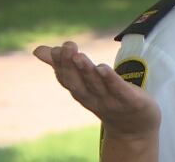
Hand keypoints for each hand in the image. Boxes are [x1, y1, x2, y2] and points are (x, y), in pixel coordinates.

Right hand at [33, 41, 160, 138]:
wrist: (136, 127)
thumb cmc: (108, 99)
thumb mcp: (87, 83)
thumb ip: (66, 66)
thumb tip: (38, 50)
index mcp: (82, 93)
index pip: (67, 80)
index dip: (60, 65)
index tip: (55, 49)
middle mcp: (94, 99)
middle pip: (78, 83)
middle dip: (70, 66)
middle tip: (66, 48)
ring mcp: (112, 101)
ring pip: (96, 85)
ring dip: (86, 71)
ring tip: (78, 56)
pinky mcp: (131, 100)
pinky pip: (119, 90)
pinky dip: (110, 80)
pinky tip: (102, 68)